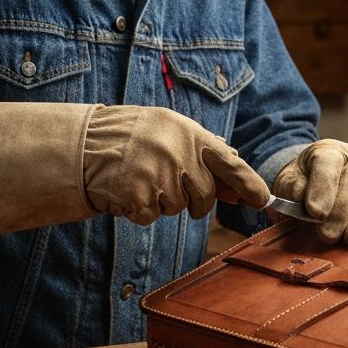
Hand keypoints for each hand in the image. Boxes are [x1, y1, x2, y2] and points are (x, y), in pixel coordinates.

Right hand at [83, 106, 268, 223]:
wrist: (85, 142)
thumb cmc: (132, 136)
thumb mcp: (170, 130)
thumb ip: (202, 152)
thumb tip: (235, 178)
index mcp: (190, 134)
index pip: (229, 163)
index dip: (249, 184)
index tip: (262, 200)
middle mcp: (179, 154)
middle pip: (204, 195)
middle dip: (195, 201)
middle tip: (172, 189)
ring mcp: (160, 176)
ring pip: (177, 207)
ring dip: (162, 201)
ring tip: (140, 177)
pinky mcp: (141, 196)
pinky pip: (152, 216)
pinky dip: (140, 209)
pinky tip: (127, 189)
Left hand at [271, 139, 347, 244]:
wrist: (318, 186)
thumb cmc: (302, 187)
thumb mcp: (288, 183)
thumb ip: (292, 188)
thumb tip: (301, 196)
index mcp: (328, 151)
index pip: (327, 162)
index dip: (322, 186)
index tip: (314, 212)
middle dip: (341, 210)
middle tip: (328, 235)